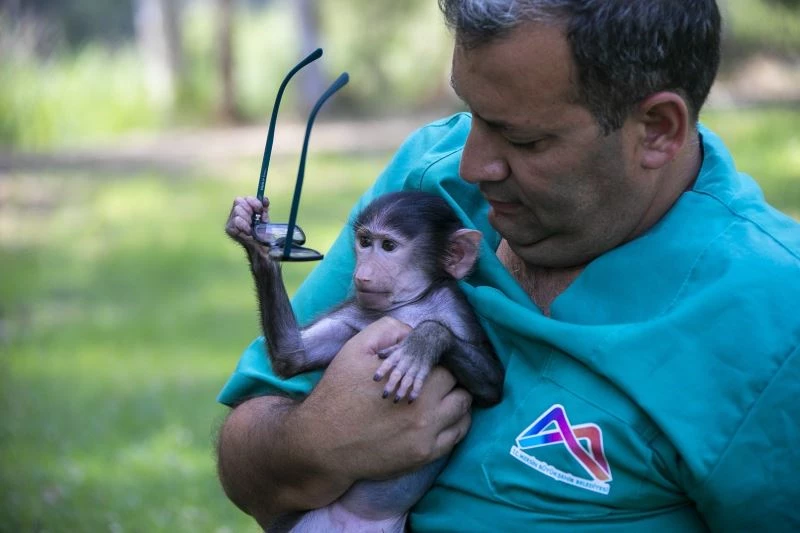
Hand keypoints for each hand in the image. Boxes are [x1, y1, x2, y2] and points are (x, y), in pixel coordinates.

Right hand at [225, 196, 268, 249]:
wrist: (261, 246)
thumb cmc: (262, 232)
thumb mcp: (265, 218)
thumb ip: (264, 207)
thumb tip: (264, 199)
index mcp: (245, 207)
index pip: (245, 198)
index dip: (253, 202)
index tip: (260, 210)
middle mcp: (236, 212)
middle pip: (238, 201)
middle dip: (249, 210)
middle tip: (254, 219)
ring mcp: (231, 219)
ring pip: (237, 210)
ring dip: (247, 218)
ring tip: (251, 226)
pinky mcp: (229, 227)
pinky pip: (236, 221)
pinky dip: (244, 225)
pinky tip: (248, 231)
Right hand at [294, 316, 472, 482]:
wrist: (322, 443)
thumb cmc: (338, 393)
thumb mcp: (356, 349)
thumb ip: (389, 331)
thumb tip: (414, 334)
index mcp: (414, 382)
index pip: (447, 364)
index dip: (439, 360)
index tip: (431, 361)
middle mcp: (426, 412)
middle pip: (461, 390)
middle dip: (451, 381)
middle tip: (438, 378)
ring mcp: (426, 438)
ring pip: (464, 414)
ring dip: (459, 402)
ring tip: (446, 396)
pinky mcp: (422, 457)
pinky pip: (455, 438)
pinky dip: (456, 425)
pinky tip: (445, 417)